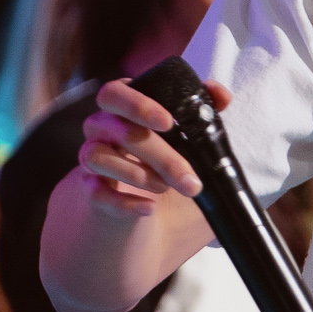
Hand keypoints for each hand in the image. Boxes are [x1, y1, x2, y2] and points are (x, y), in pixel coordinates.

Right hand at [75, 75, 230, 211]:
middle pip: (117, 129)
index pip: (115, 93)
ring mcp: (92, 159)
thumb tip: (222, 95)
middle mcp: (102, 129)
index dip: (137, 104)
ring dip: (138, 174)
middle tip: (187, 178)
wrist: (153, 218)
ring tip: (166, 188)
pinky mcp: (89, 190)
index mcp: (125, 110)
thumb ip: (206, 113)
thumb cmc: (170, 164)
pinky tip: (148, 209)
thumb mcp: (193, 141)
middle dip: (157, 153)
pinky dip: (123, 202)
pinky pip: (95, 192)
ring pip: (99, 156)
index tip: (167, 122)